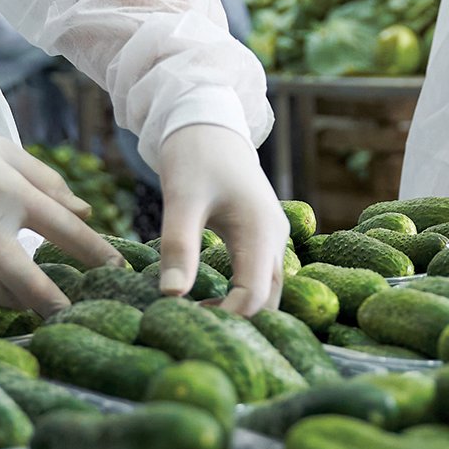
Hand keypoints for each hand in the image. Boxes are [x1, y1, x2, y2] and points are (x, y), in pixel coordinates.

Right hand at [0, 118, 119, 315]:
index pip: (65, 230)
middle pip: (28, 279)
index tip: (117, 269)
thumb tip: (86, 212)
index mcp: (12, 194)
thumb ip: (49, 183)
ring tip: (35, 303)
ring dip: (20, 302)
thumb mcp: (9, 152)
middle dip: (54, 301)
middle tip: (73, 312)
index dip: (96, 252)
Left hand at [154, 123, 285, 315]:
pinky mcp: (264, 233)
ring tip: (201, 317)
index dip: (224, 318)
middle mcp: (276, 236)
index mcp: (261, 230)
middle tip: (195, 329)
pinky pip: (260, 273)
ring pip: (268, 288)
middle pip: (268, 299)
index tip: (186, 320)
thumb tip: (172, 296)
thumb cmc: (194, 155)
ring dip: (241, 308)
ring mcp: (274, 235)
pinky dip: (241, 292)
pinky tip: (211, 298)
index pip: (253, 296)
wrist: (208, 120)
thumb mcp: (181, 199)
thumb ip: (179, 247)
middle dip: (238, 321)